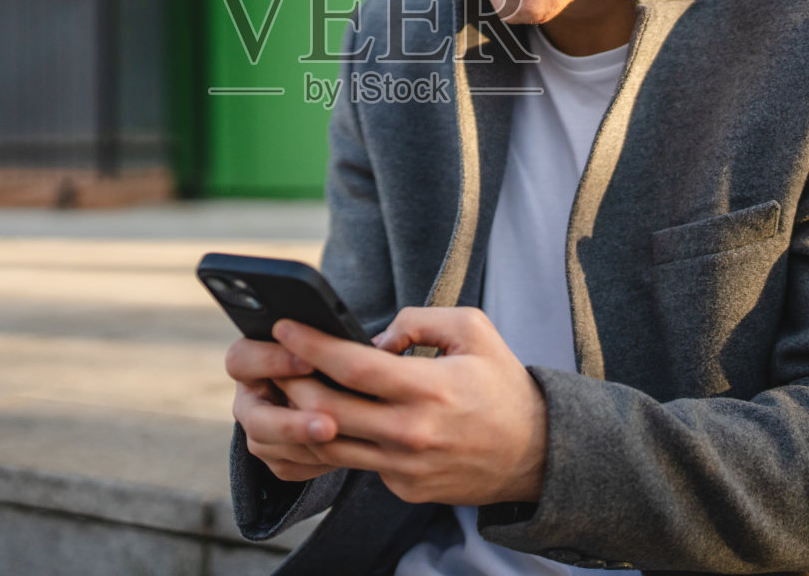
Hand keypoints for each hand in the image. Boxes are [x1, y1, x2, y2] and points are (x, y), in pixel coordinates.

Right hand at [225, 335, 343, 480]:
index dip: (272, 361)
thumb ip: (336, 339)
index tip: (310, 362)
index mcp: (250, 358)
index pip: (242, 359)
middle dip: (292, 424)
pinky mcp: (275, 459)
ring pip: (270, 448)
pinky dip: (317, 462)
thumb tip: (379, 342)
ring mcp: (259, 431)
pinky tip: (347, 453)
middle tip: (329, 425)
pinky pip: (289, 467)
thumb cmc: (329, 352)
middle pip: (254, 418)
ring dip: (308, 447)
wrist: (337, 386)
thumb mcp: (324, 339)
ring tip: (345, 442)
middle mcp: (249, 398)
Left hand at [273, 306, 547, 505]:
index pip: (352, 366)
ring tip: (290, 389)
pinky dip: (342, 439)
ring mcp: (406, 468)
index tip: (284, 326)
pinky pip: (360, 462)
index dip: (311, 344)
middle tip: (273, 360)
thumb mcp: (472, 330)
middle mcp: (412, 433)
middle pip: (326, 410)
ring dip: (303, 416)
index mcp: (429, 389)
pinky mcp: (404, 488)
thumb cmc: (500, 384)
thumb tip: (373, 339)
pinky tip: (332, 419)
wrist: (534, 452)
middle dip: (290, 382)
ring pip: (332, 444)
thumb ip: (418, 320)